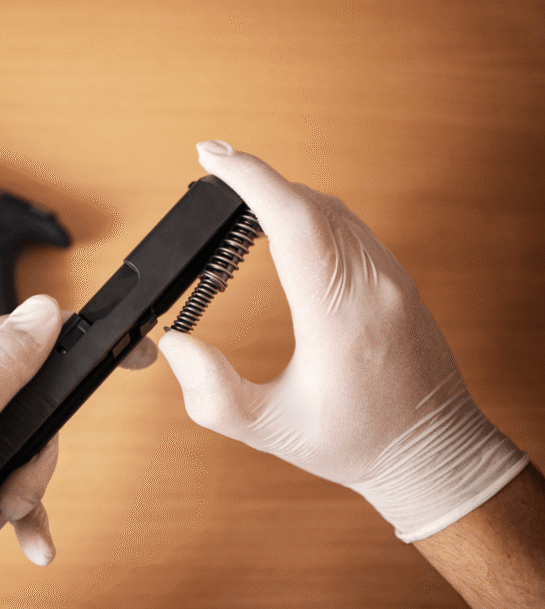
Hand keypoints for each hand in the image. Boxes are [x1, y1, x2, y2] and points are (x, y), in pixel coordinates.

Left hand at [0, 295, 64, 608]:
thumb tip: (43, 308)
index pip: (24, 335)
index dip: (59, 365)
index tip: (85, 393)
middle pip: (33, 401)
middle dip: (35, 454)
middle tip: (11, 486)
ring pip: (26, 448)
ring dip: (22, 491)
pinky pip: (11, 482)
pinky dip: (21, 513)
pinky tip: (27, 538)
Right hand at [159, 140, 527, 541]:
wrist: (433, 453)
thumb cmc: (358, 443)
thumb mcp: (271, 429)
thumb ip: (213, 395)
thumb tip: (175, 344)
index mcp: (338, 316)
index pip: (293, 221)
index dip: (250, 179)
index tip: (213, 155)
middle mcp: (371, 285)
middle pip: (309, 203)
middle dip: (257, 179)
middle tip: (212, 173)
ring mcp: (390, 277)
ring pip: (332, 208)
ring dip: (283, 193)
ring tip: (238, 196)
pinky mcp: (396, 279)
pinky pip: (350, 224)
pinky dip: (309, 210)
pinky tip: (285, 223)